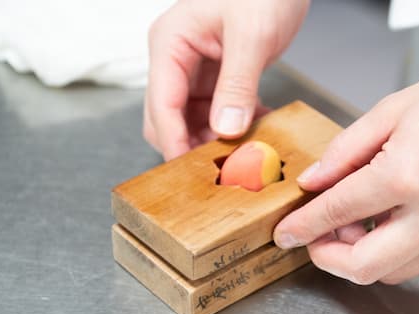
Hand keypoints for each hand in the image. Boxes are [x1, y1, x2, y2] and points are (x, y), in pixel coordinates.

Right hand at [144, 0, 309, 159]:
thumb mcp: (252, 35)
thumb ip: (237, 84)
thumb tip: (225, 130)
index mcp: (170, 43)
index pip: (161, 104)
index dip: (174, 142)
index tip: (189, 173)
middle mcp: (175, 59)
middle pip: (168, 118)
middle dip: (190, 146)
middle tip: (220, 169)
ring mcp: (195, 70)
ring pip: (192, 122)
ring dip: (214, 142)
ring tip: (243, 156)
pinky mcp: (216, 78)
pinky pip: (217, 115)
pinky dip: (233, 129)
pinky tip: (256, 135)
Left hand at [274, 40, 418, 284]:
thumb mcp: (393, 110)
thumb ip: (345, 151)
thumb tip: (314, 181)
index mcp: (409, 175)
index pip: (337, 213)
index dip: (302, 227)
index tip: (285, 233)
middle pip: (363, 267)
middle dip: (327, 258)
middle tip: (315, 238)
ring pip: (393, 272)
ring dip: (362, 256)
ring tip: (356, 222)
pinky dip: (396, 249)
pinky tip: (392, 220)